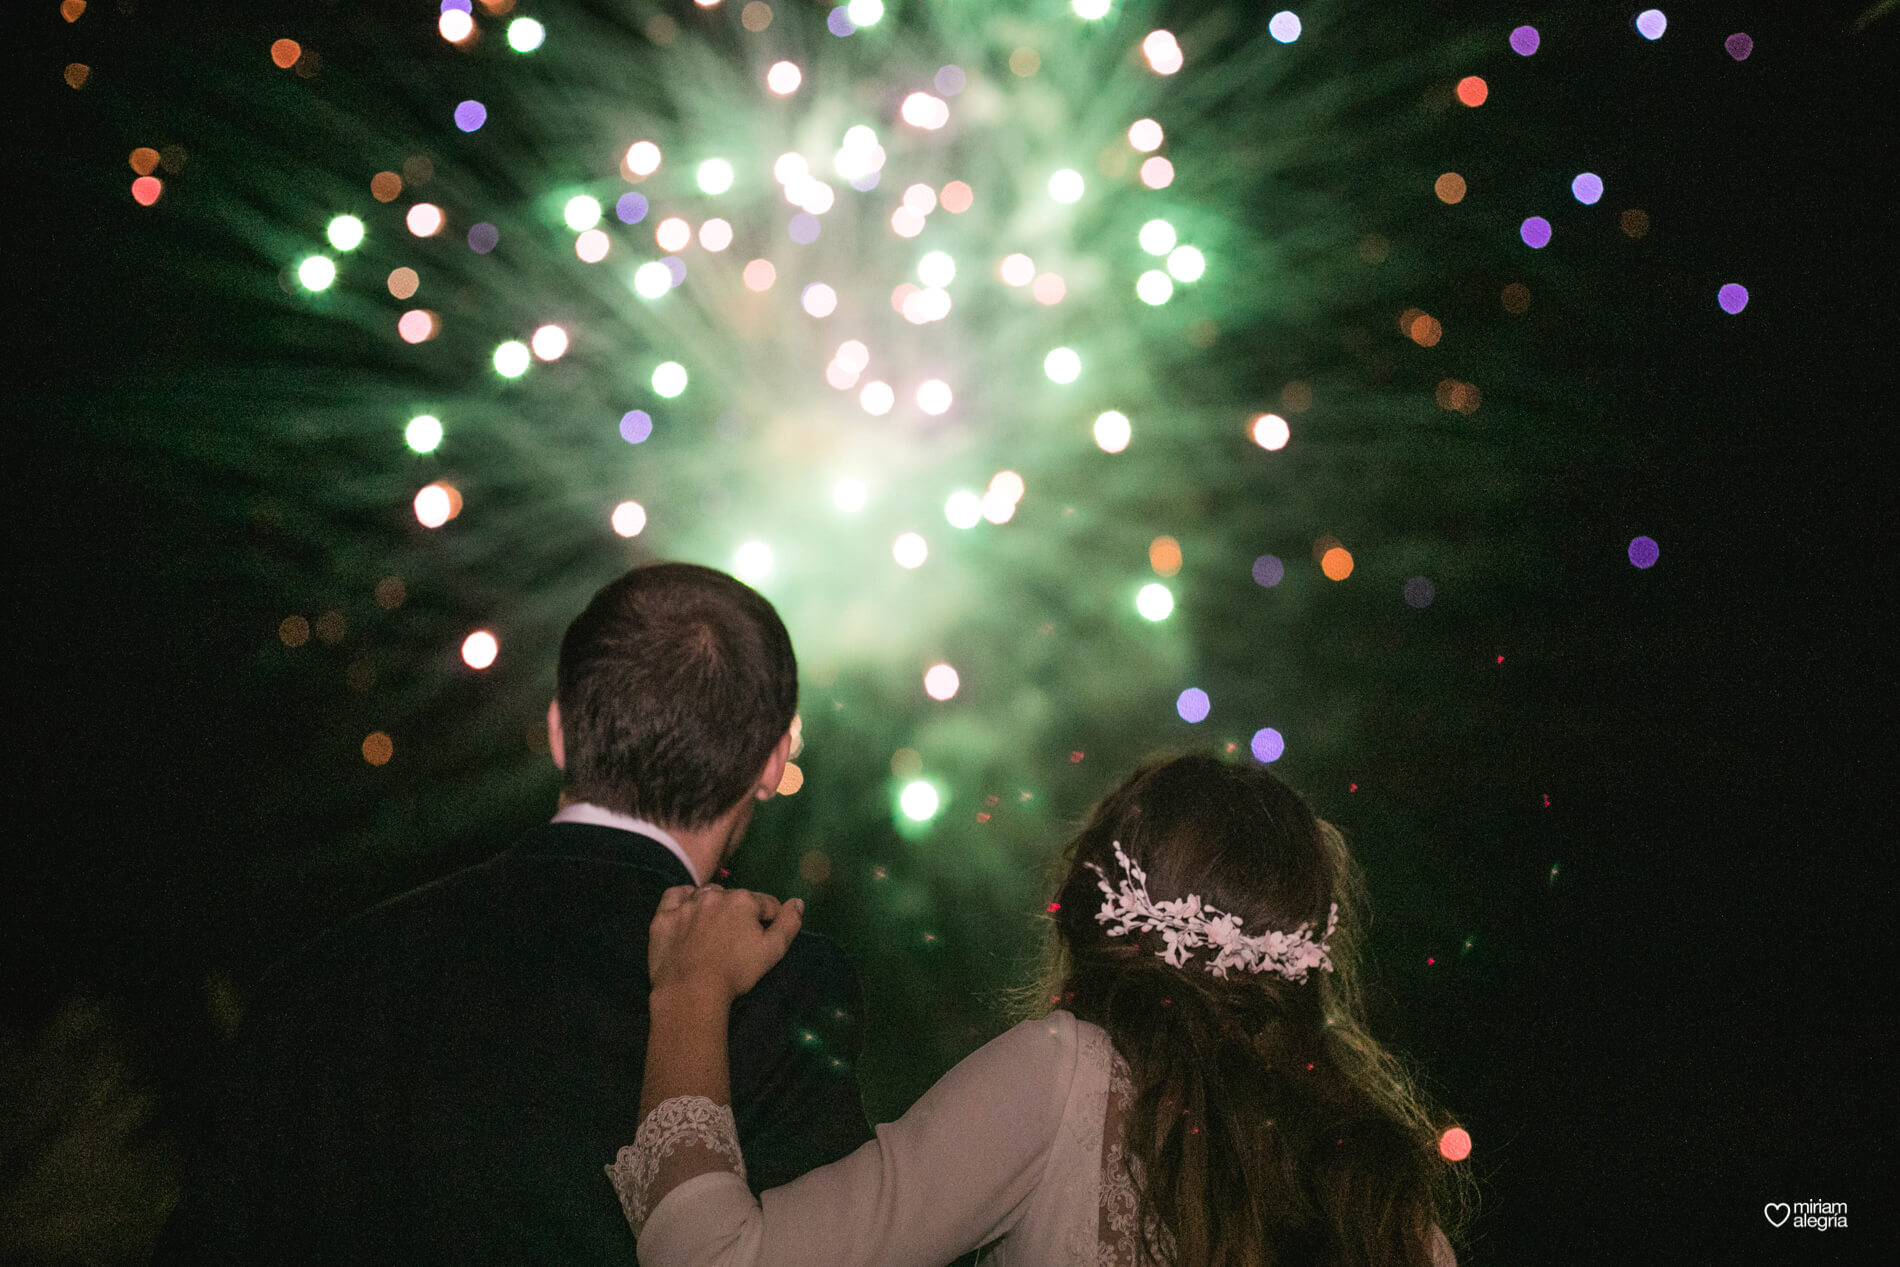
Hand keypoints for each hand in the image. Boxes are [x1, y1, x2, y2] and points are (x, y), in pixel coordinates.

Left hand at [648, 885, 802, 1006]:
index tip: (765, 936)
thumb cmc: (735, 972)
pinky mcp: (664, 917)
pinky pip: (674, 897)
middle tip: (737, 938)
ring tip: (713, 926)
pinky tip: (686, 910)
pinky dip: (683, 899)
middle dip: (739, 912)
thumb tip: (797, 901)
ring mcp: (686, 904)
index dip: (770, 919)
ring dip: (713, 904)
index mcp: (743, 900)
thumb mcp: (773, 951)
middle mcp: (715, 895)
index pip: (766, 903)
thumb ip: (789, 924)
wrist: (690, 990)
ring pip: (705, 894)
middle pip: (734, 898)